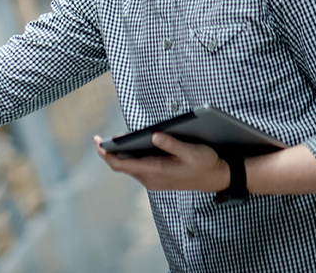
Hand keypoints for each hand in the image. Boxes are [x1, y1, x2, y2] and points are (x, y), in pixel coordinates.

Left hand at [94, 133, 230, 191]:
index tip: (98, 142)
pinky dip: (130, 157)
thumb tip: (154, 135)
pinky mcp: (157, 178)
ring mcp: (153, 180)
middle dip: (109, 153)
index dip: (106, 154)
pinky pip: (137, 168)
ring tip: (112, 140)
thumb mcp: (191, 151)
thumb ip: (172, 144)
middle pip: (121, 166)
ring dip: (120, 155)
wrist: (217, 178)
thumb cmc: (205, 164)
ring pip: (129, 167)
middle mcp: (150, 178)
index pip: (121, 164)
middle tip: (99, 139)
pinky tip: (130, 146)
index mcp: (155, 171)